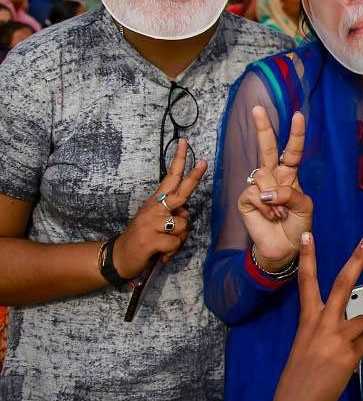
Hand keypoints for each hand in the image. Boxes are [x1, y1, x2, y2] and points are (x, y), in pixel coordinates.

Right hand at [112, 140, 205, 277]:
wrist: (119, 258)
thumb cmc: (143, 239)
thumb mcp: (157, 225)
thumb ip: (173, 216)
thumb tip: (186, 212)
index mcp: (156, 203)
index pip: (170, 178)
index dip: (178, 161)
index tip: (184, 143)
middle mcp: (154, 209)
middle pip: (180, 192)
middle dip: (194, 177)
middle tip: (204, 162)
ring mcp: (151, 223)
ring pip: (183, 226)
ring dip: (178, 240)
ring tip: (164, 245)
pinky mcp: (151, 240)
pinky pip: (175, 244)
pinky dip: (171, 253)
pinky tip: (160, 254)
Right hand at [238, 108, 312, 270]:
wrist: (285, 248)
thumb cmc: (298, 225)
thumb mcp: (303, 206)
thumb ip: (289, 193)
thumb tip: (265, 190)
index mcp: (290, 175)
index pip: (292, 151)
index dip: (295, 134)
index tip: (298, 115)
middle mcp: (273, 176)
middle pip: (266, 148)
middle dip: (262, 128)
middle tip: (257, 108)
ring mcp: (257, 186)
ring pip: (264, 176)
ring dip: (276, 198)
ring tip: (280, 213)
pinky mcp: (246, 199)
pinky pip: (256, 193)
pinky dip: (266, 207)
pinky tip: (269, 216)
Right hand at [272, 232, 362, 400]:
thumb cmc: (301, 377)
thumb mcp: (306, 345)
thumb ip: (327, 328)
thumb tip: (354, 320)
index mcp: (307, 321)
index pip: (306, 283)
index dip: (308, 258)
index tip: (308, 236)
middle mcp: (322, 324)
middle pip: (343, 285)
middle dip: (357, 260)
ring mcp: (336, 337)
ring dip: (360, 335)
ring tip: (344, 353)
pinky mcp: (348, 354)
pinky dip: (361, 352)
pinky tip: (346, 365)